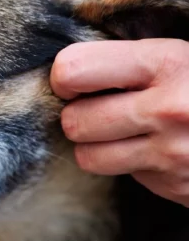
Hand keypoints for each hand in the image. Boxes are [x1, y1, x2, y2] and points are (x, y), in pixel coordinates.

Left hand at [51, 39, 188, 206]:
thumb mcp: (174, 54)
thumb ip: (123, 58)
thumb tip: (64, 69)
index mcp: (163, 63)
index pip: (73, 70)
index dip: (64, 77)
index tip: (74, 82)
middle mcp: (166, 110)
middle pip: (74, 121)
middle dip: (77, 115)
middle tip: (96, 108)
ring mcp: (172, 154)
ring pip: (88, 156)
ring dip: (94, 145)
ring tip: (117, 130)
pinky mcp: (175, 186)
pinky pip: (122, 176)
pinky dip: (127, 163)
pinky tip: (152, 148)